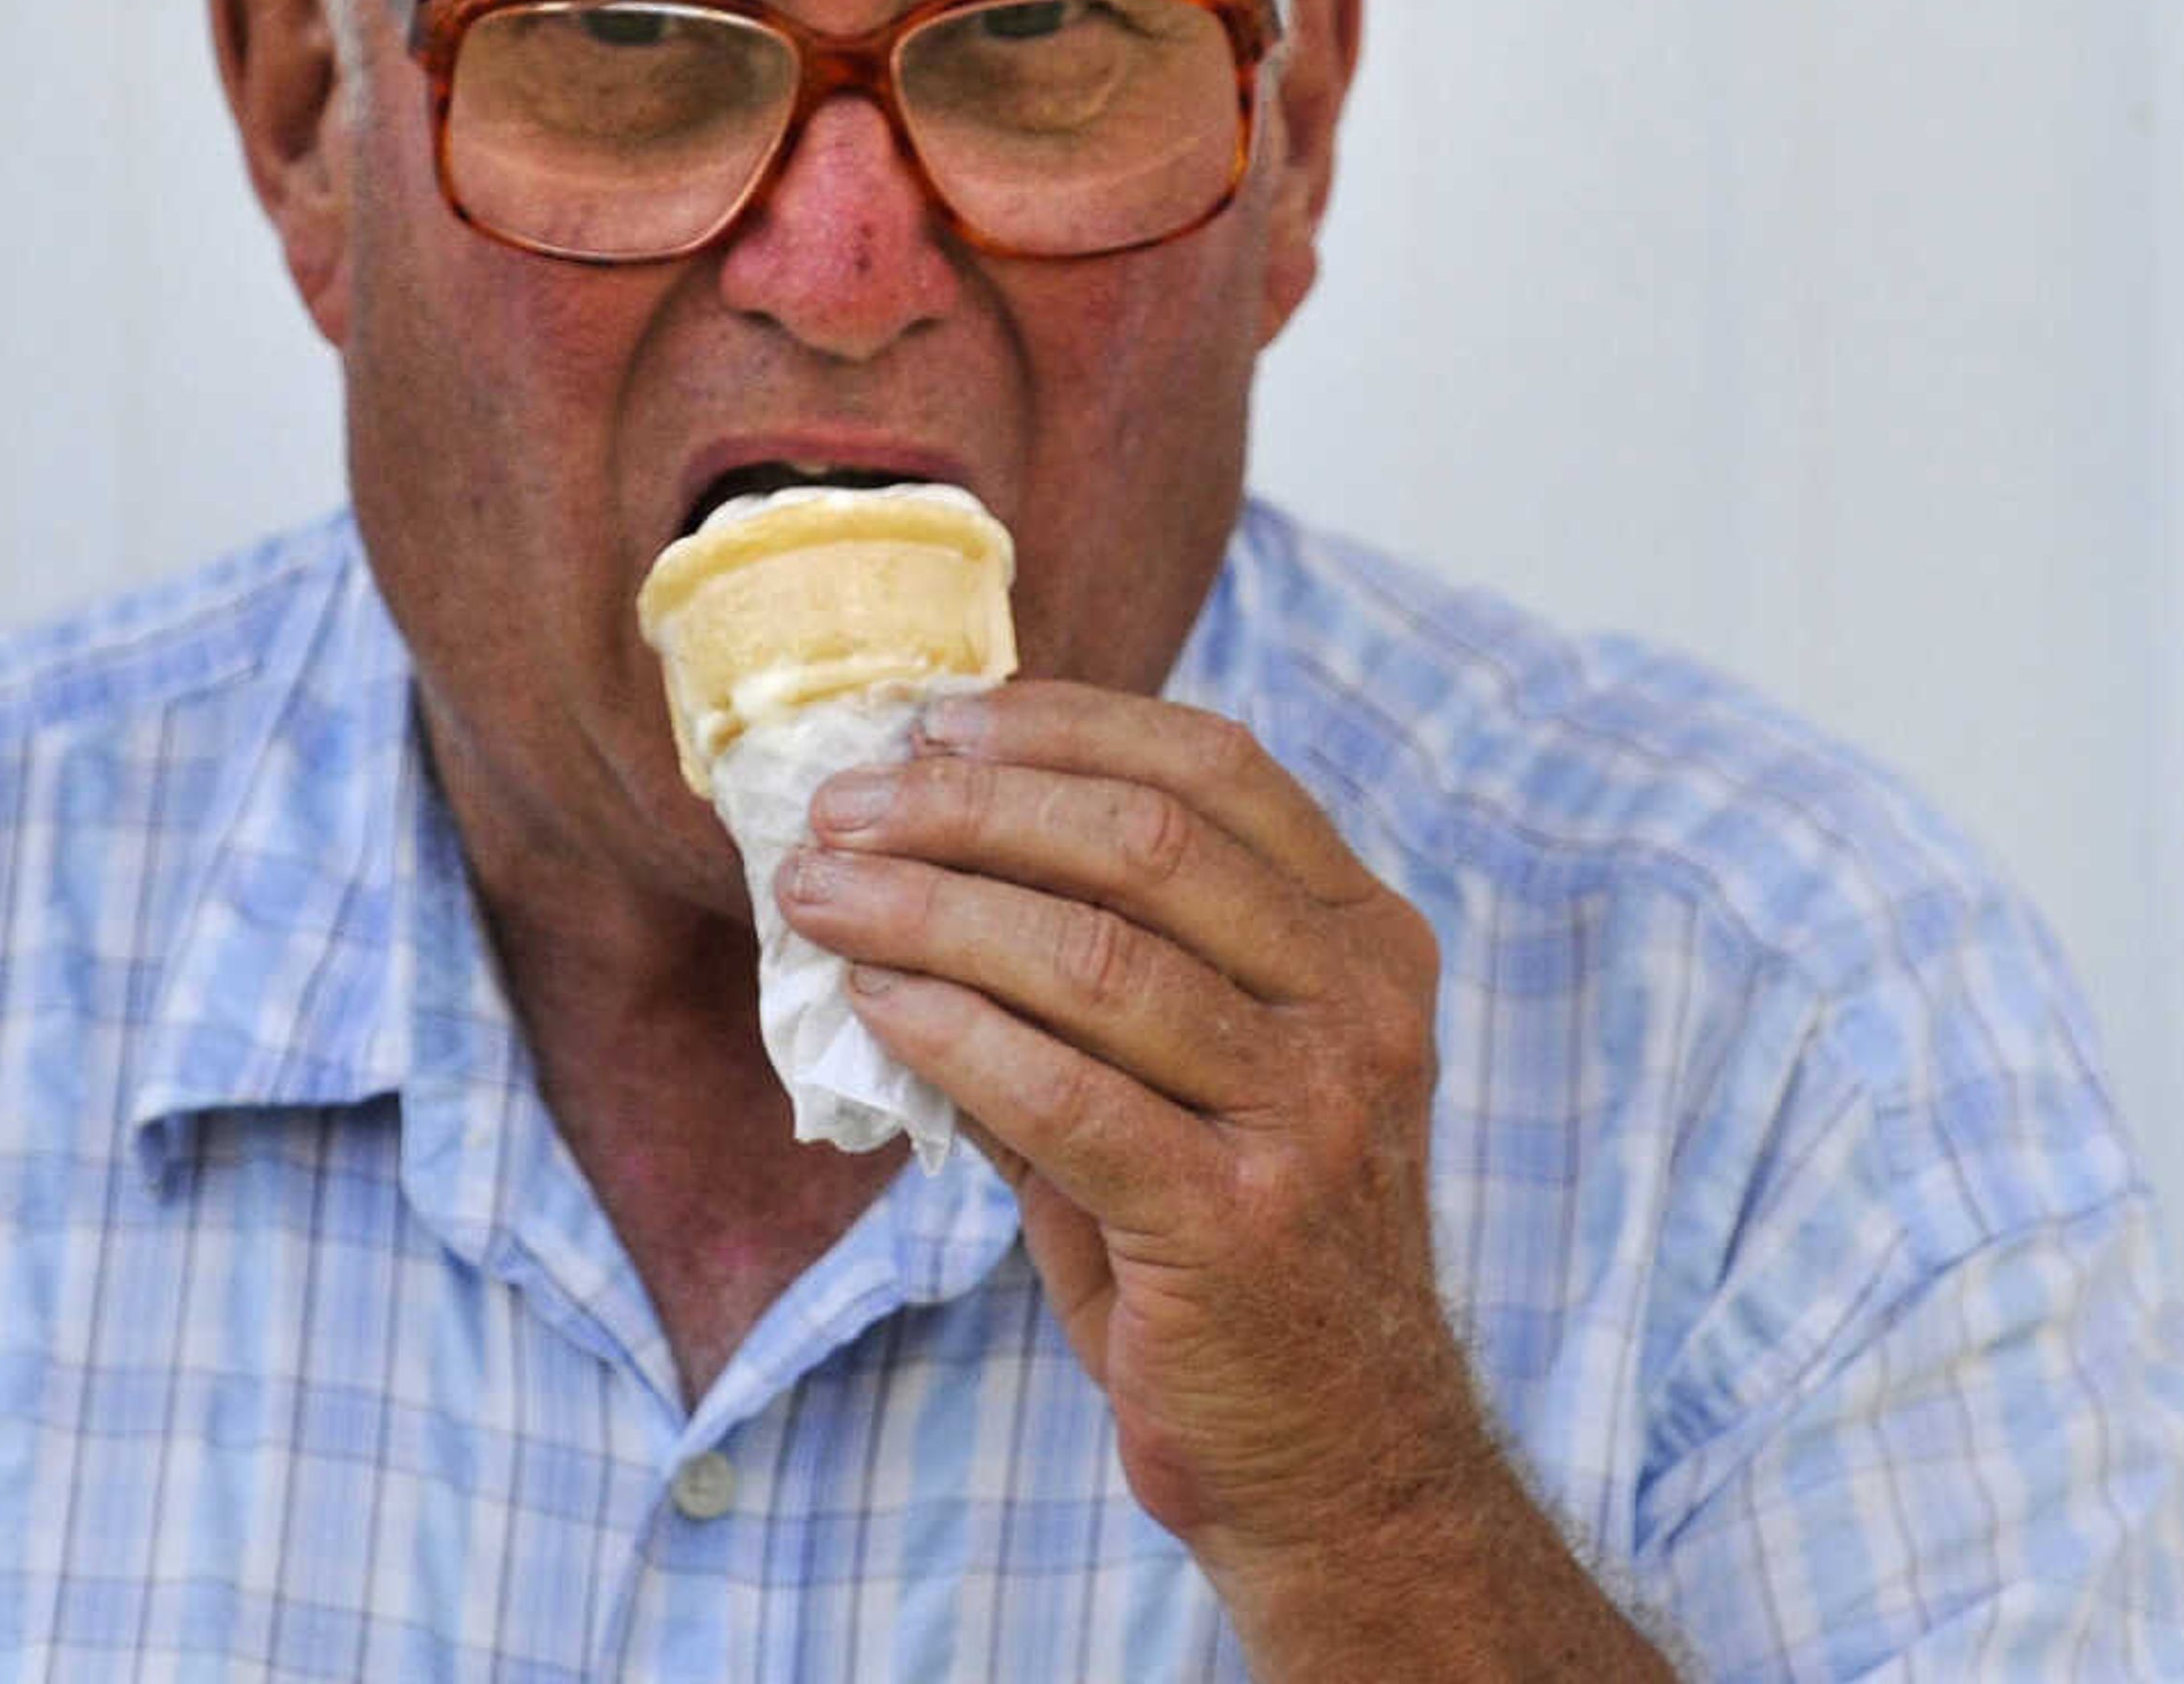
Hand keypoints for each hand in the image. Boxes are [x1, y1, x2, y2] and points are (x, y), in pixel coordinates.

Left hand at [772, 679, 1504, 1634]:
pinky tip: (873, 1005)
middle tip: (840, 807)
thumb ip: (1103, 968)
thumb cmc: (1238, 1243)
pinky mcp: (1235, 1223)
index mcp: (1365, 941)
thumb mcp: (1207, 1077)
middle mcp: (1359, 1008)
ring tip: (818, 895)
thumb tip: (911, 856)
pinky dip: (951, 1033)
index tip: (934, 724)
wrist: (1343, 1459)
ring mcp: (1312, 1115)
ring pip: (1097, 955)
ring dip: (929, 909)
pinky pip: (1063, 1095)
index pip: (1217, 769)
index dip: (1065, 726)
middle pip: (1145, 843)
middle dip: (967, 807)